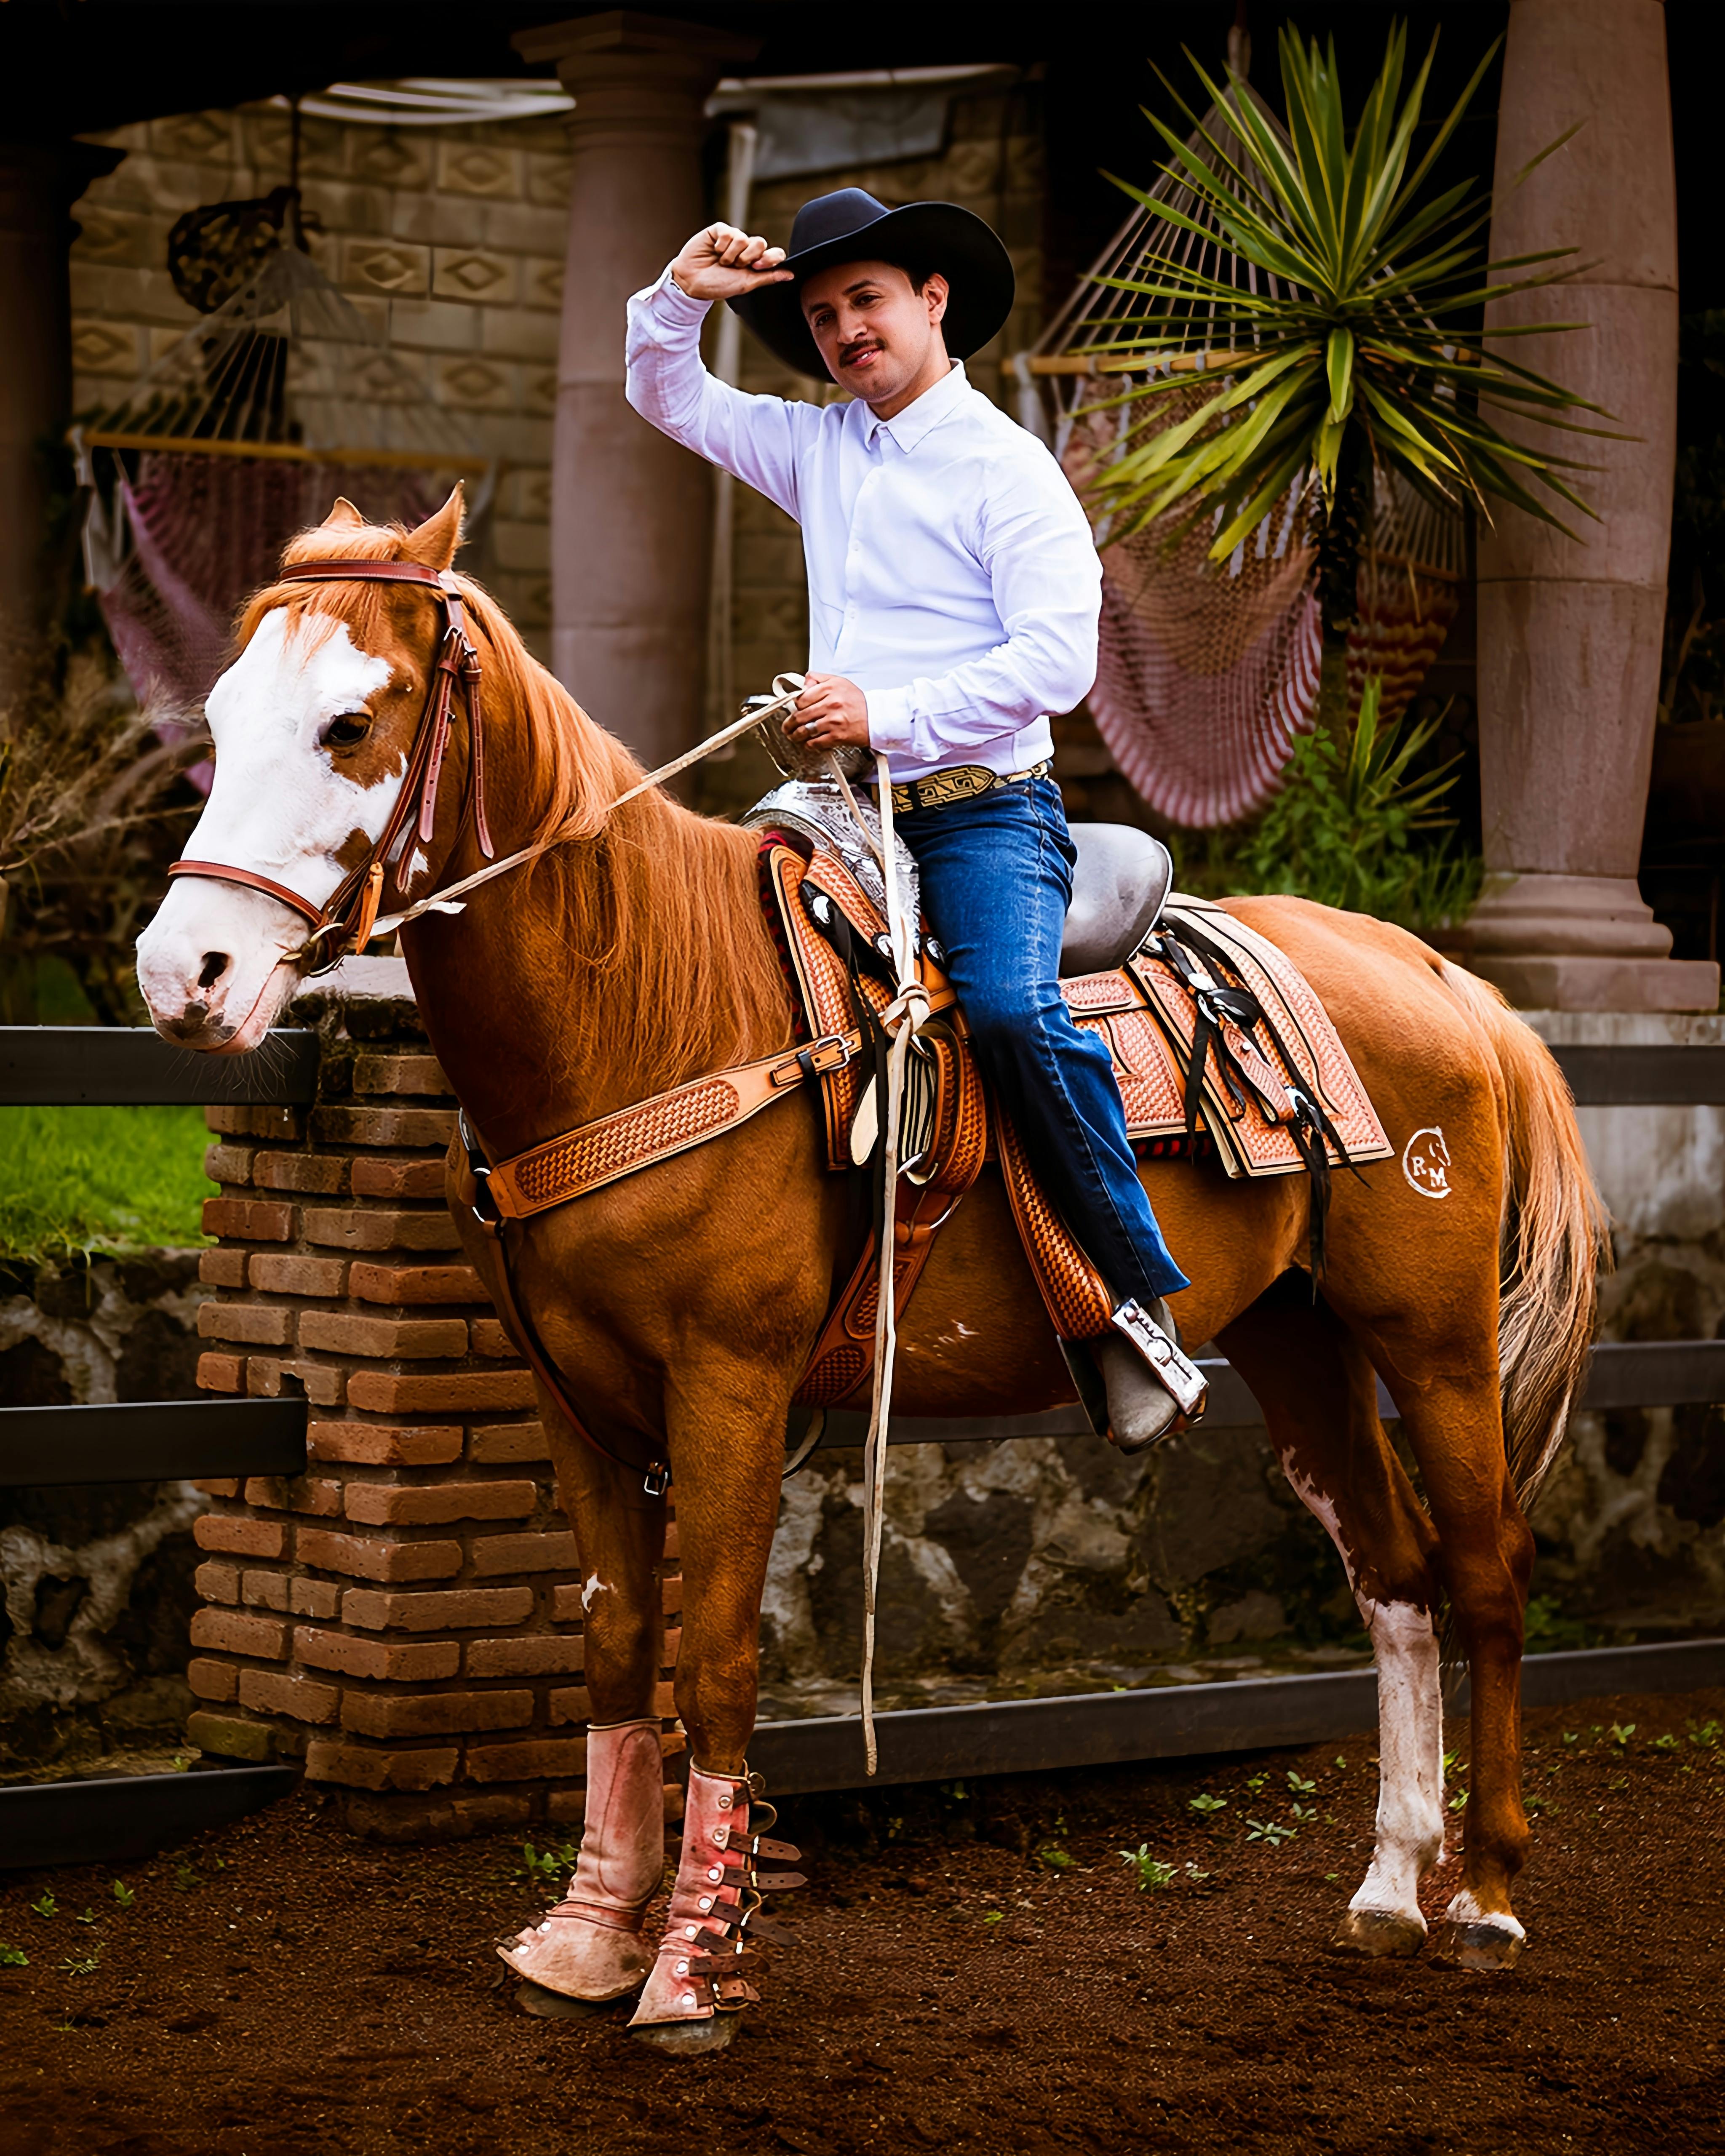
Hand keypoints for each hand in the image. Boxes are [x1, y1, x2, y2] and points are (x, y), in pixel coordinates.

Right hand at [670, 223, 792, 301]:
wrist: (692, 282)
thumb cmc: (718, 285)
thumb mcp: (746, 284)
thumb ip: (768, 277)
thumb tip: (790, 274)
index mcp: (756, 262)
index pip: (774, 254)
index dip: (769, 258)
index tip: (757, 266)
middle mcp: (746, 248)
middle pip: (761, 243)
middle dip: (748, 257)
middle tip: (735, 266)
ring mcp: (733, 238)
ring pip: (743, 238)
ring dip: (731, 255)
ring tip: (721, 261)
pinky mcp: (719, 230)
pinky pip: (728, 232)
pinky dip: (721, 245)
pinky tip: (714, 250)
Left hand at [787, 673, 871, 752]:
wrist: (877, 718)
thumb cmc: (858, 702)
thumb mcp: (839, 682)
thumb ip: (819, 679)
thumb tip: (803, 683)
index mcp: (830, 689)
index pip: (801, 698)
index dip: (796, 705)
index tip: (795, 709)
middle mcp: (831, 704)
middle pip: (800, 715)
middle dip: (790, 723)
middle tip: (787, 727)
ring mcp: (833, 721)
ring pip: (805, 730)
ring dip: (796, 735)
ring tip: (793, 736)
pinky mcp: (837, 736)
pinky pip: (816, 742)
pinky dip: (809, 744)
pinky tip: (808, 743)